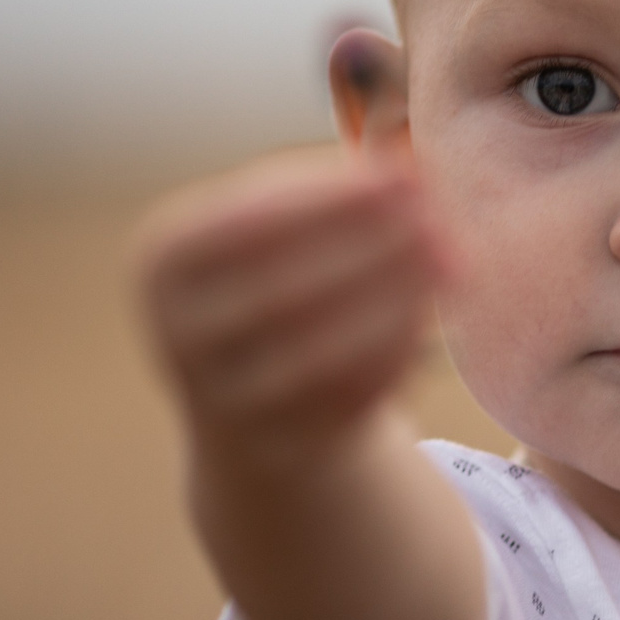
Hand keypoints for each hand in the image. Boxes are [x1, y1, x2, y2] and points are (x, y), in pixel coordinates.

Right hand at [136, 150, 447, 491]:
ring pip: (314, 356)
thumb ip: (337, 192)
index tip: (410, 178)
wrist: (248, 397)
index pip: (247, 223)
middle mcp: (176, 336)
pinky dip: (393, 354)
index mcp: (165, 263)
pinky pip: (340, 402)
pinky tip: (432, 317)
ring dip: (393, 304)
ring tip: (454, 266)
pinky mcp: (273, 448)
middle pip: (282, 290)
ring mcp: (219, 402)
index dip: (333, 199)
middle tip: (442, 226)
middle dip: (372, 252)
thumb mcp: (281, 224)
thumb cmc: (275, 273)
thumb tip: (413, 170)